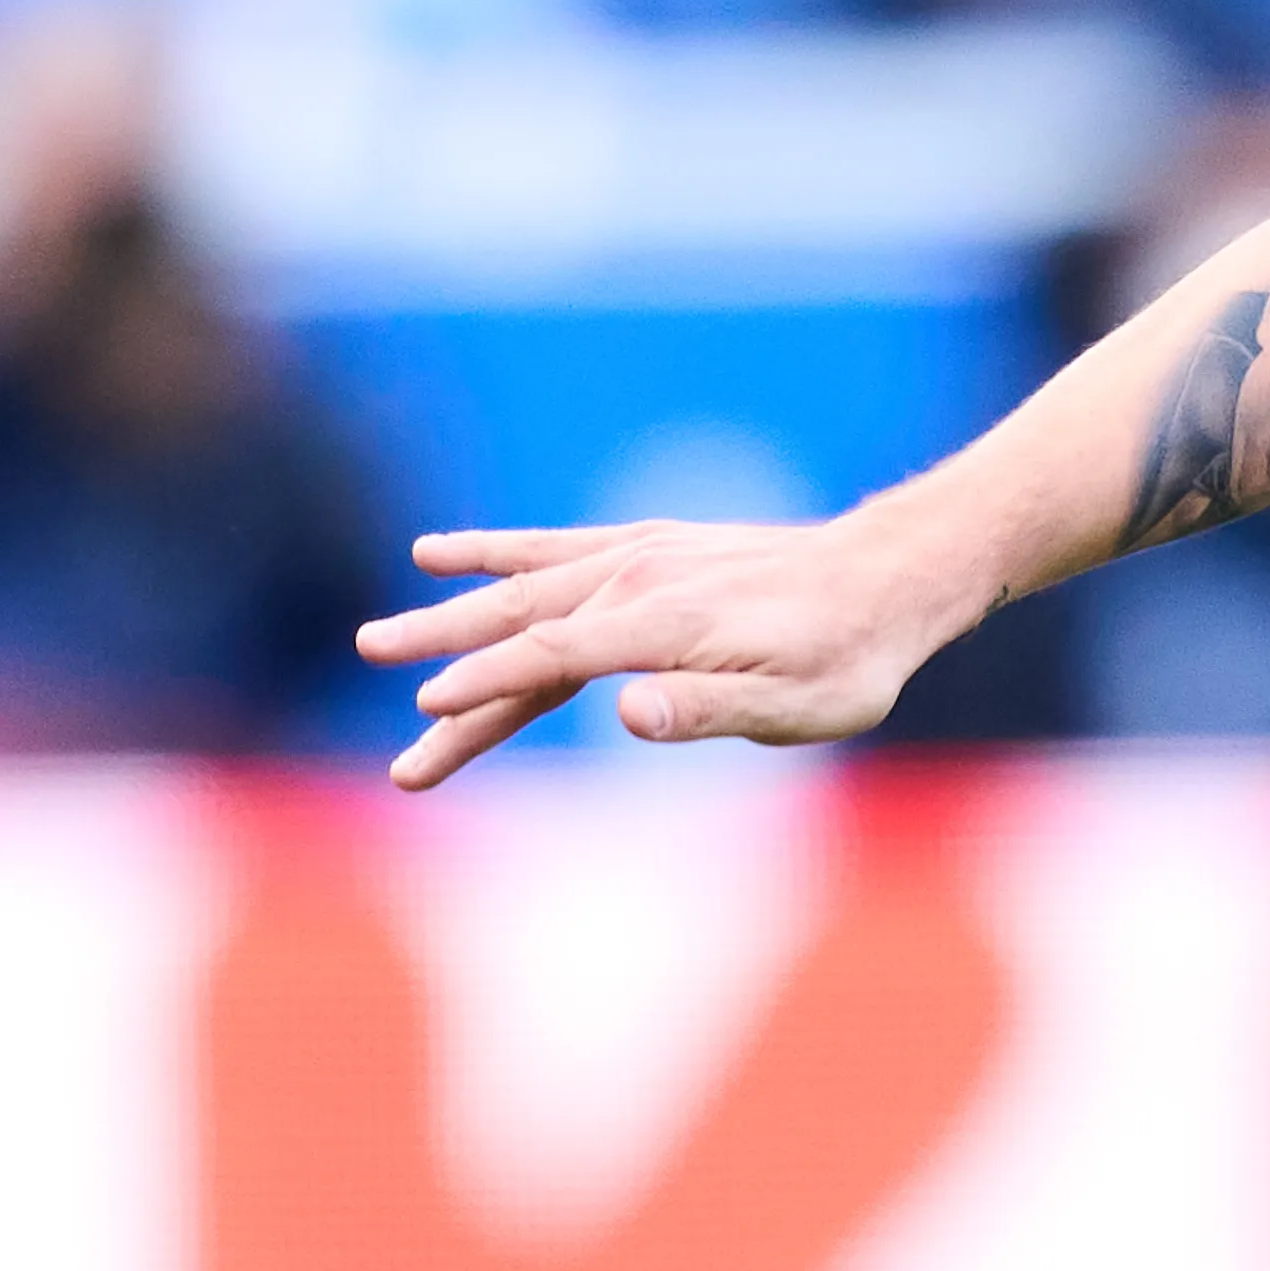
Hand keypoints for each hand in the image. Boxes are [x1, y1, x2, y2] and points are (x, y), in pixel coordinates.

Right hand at [353, 508, 988, 790]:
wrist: (892, 575)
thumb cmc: (851, 658)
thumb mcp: (800, 705)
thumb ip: (711, 708)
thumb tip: (628, 711)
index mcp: (663, 626)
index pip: (551, 660)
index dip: (486, 690)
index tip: (426, 719)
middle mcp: (640, 581)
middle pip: (521, 630)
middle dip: (445, 666)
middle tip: (388, 722)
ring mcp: (640, 558)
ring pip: (524, 592)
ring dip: (451, 616)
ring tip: (377, 638)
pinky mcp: (649, 548)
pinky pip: (555, 548)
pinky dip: (496, 551)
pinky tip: (439, 552)